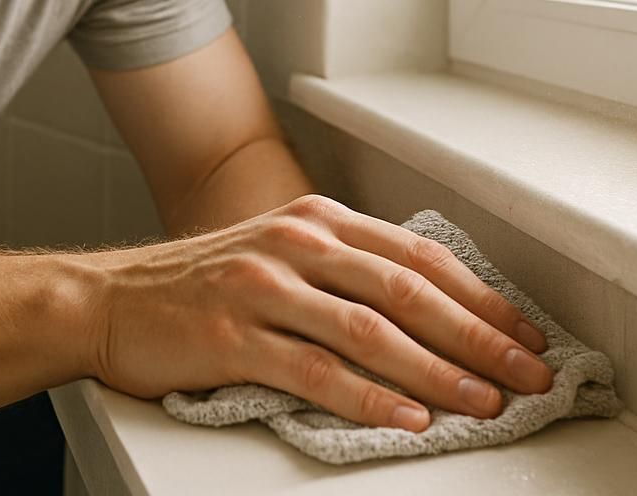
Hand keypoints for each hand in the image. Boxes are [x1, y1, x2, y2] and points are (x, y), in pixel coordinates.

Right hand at [80, 194, 553, 431]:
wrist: (106, 300)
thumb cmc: (200, 285)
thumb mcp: (277, 252)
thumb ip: (343, 271)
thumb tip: (430, 315)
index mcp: (315, 219)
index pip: (418, 257)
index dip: (482, 298)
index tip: (526, 336)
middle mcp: (294, 242)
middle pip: (408, 291)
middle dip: (480, 338)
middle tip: (530, 376)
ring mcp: (262, 286)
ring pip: (370, 331)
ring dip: (438, 372)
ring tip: (484, 404)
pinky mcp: (233, 337)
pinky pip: (315, 371)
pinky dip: (369, 397)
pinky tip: (407, 417)